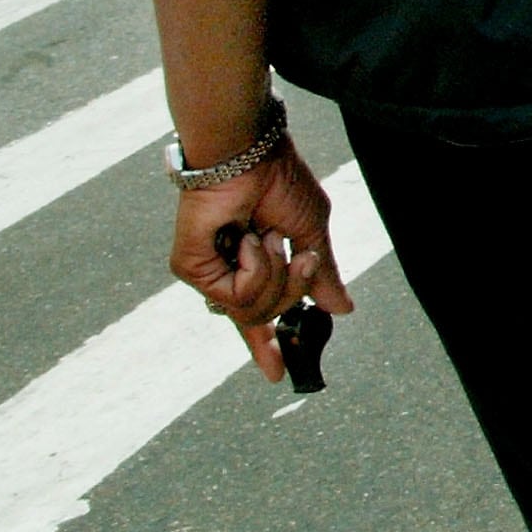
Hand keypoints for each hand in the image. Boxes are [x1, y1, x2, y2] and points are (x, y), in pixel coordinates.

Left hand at [170, 145, 353, 382]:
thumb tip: (341, 308)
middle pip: (266, 315)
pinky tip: (247, 237)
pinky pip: (234, 295)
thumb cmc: (281, 181)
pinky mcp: (191, 268)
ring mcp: (210, 272)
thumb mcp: (313, 233)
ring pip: (252, 311)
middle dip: (293, 289)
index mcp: (257, 264)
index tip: (278, 374)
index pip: (260, 312)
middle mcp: (229, 272)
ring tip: (267, 235)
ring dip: (274, 273)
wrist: (250, 156)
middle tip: (300, 256)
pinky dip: (254, 266)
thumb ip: (322, 275)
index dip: (268, 344)